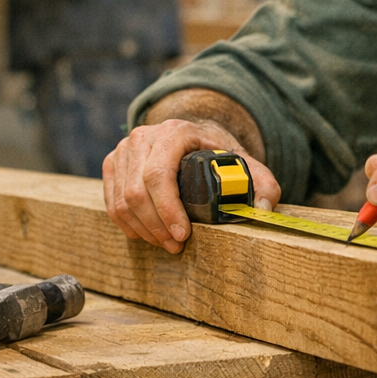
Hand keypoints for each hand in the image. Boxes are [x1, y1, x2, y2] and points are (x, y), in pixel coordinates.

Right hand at [103, 118, 282, 253]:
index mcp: (175, 132)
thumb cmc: (217, 152)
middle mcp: (144, 136)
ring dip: (143, 230)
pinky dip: (128, 224)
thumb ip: (262, 183)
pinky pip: (112, 202)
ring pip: (122, 200)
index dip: (168, 210)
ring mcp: (124, 149)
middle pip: (137, 191)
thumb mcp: (244, 163)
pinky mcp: (113, 163)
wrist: (193, 135)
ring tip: (166, 243)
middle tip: (176, 246)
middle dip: (157, 226)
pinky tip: (147, 234)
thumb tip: (264, 210)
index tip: (183, 235)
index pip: (159, 174)